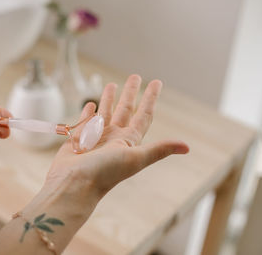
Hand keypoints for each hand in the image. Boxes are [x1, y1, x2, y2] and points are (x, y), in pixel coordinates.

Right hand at [47, 75, 188, 196]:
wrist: (74, 185)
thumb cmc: (104, 172)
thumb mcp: (135, 158)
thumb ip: (159, 149)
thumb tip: (187, 147)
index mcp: (128, 141)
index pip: (143, 115)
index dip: (150, 98)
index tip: (156, 82)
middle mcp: (113, 138)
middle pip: (125, 110)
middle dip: (130, 93)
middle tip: (134, 76)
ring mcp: (95, 138)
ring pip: (105, 113)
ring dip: (109, 99)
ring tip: (112, 85)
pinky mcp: (77, 139)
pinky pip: (85, 121)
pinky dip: (88, 112)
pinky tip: (91, 104)